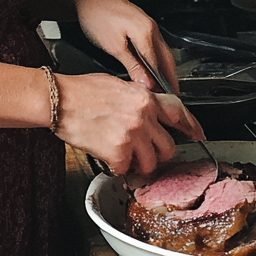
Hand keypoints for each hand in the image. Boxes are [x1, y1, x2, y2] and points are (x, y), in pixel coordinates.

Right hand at [54, 72, 201, 175]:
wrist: (58, 100)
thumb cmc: (81, 91)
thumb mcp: (117, 85)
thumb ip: (138, 99)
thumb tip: (146, 110)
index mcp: (144, 98)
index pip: (178, 113)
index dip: (191, 126)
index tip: (198, 134)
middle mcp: (142, 116)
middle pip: (168, 146)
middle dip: (157, 153)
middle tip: (144, 152)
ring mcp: (131, 134)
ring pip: (151, 163)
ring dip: (139, 164)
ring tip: (125, 156)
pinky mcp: (117, 151)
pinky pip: (126, 170)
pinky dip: (117, 168)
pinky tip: (108, 158)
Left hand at [75, 0, 183, 95]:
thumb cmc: (96, 16)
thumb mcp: (113, 46)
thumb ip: (132, 65)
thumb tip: (146, 83)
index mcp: (146, 33)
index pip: (160, 65)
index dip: (164, 84)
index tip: (167, 98)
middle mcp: (151, 28)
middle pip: (167, 58)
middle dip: (171, 78)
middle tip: (173, 97)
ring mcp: (148, 25)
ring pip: (162, 52)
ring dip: (166, 69)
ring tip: (164, 87)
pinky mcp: (142, 25)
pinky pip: (155, 46)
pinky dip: (157, 60)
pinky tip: (153, 68)